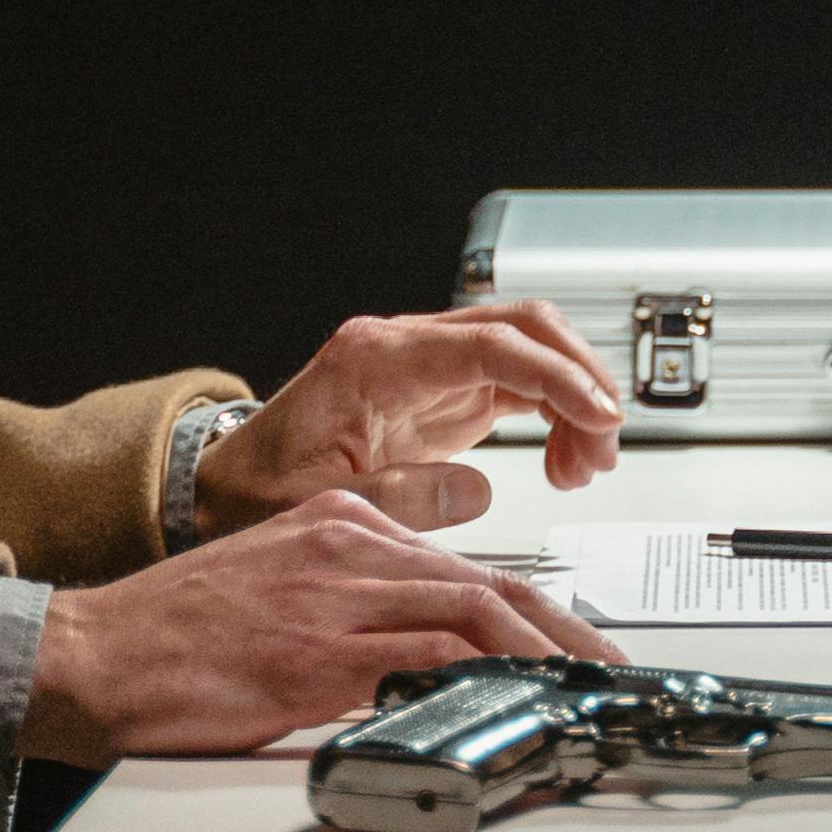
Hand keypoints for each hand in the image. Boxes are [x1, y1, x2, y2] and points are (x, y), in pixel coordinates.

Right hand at [24, 492, 626, 758]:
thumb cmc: (170, 645)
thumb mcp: (276, 604)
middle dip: (565, 629)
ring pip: (474, 609)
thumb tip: (413, 667)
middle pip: (489, 582)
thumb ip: (347, 619)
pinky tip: (522, 702)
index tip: (573, 645)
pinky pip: (427, 656)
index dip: (534, 607)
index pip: (464, 565)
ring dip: (547, 654)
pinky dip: (489, 676)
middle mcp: (345, 546)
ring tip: (589, 692)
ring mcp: (332, 595)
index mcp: (338, 527)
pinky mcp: (315, 651)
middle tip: (611, 670)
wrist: (86, 657)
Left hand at [195, 301, 626, 533]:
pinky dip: (553, 415)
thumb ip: (397, 498)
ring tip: (583, 466)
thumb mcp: (316, 505)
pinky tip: (560, 460)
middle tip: (603, 446)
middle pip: (523, 326)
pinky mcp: (442, 391)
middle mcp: (406, 349)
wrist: (227, 484)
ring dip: (572, 400)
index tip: (598, 415)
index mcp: (375, 361)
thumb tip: (476, 490)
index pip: (488, 343)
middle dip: (579, 378)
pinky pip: (518, 384)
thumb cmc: (257, 490)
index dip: (554, 375)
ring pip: (530, 350)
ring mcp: (429, 366)